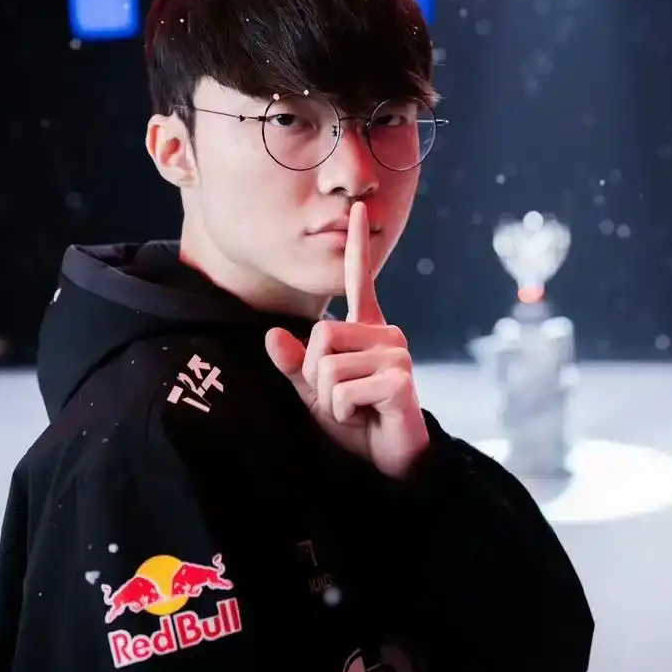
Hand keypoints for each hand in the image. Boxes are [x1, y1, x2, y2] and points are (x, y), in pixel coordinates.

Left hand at [264, 201, 429, 478]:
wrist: (389, 464)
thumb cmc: (357, 425)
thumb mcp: (315, 394)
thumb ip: (294, 366)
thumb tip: (272, 336)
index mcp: (367, 331)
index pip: (360, 282)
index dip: (359, 246)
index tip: (358, 208)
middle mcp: (385, 333)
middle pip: (319, 335)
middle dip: (316, 377)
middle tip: (342, 400)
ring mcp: (396, 353)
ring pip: (327, 366)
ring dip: (330, 400)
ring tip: (357, 411)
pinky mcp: (399, 378)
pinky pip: (343, 390)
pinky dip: (343, 413)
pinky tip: (367, 418)